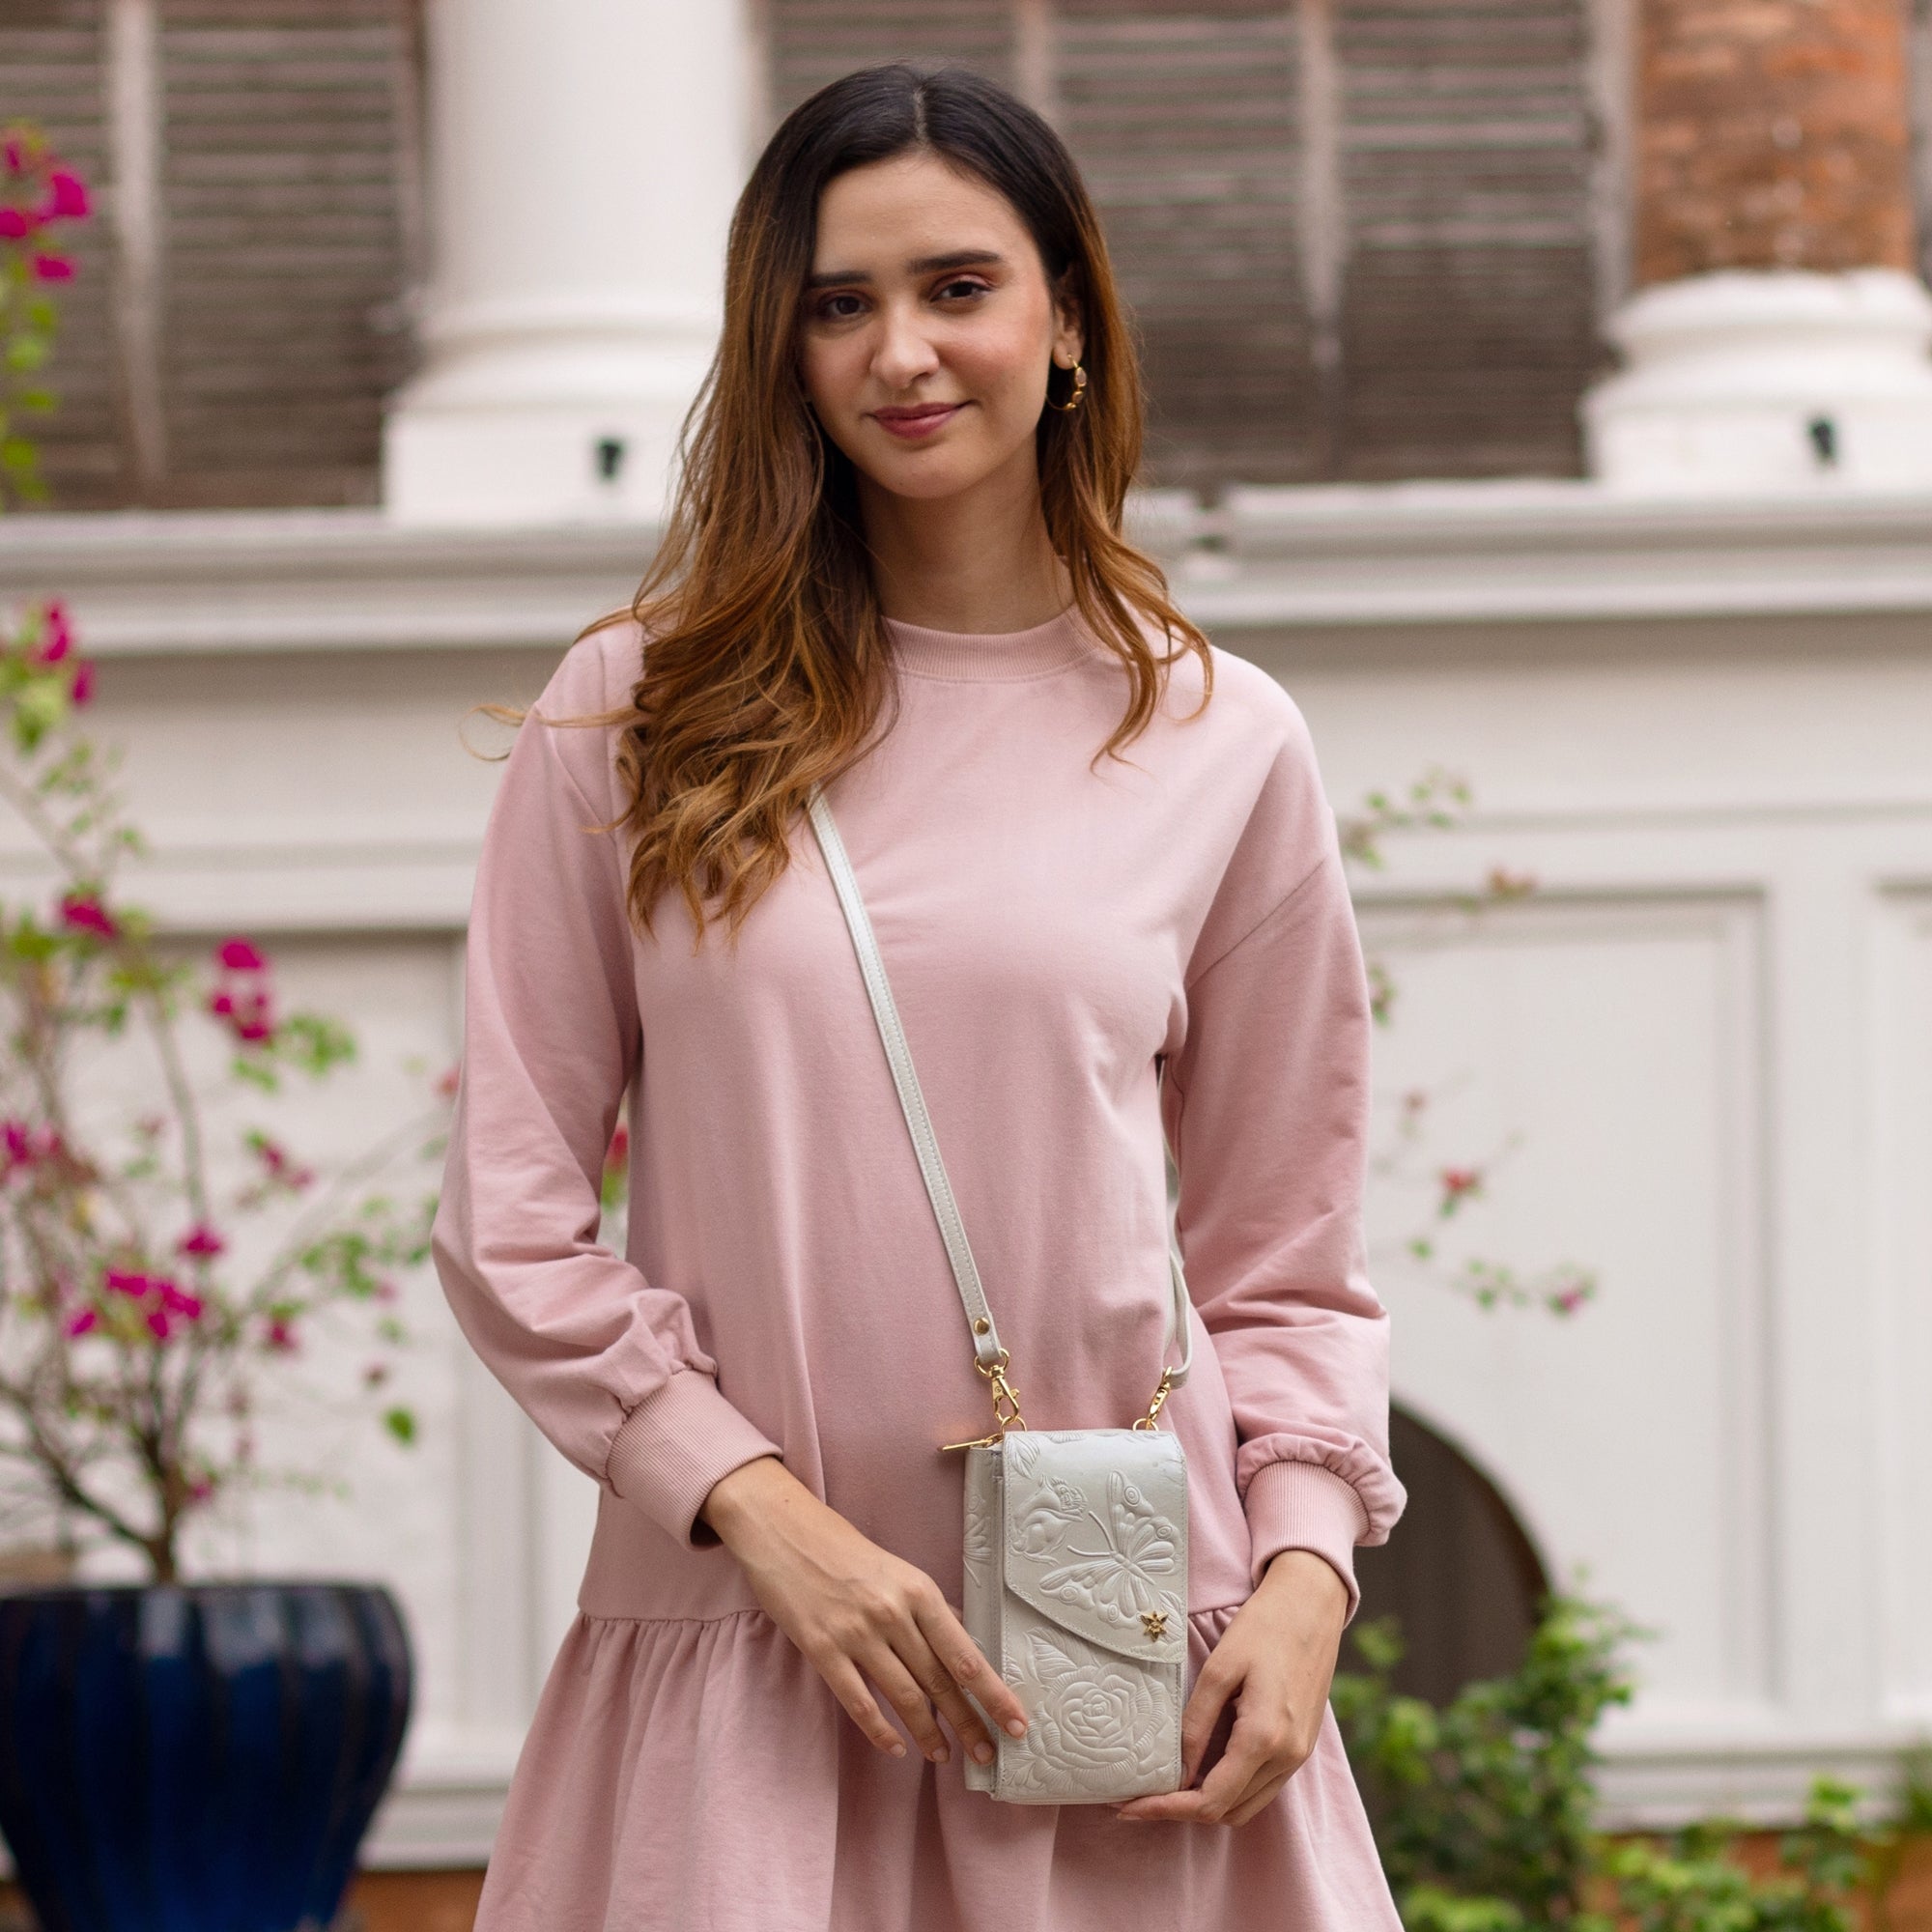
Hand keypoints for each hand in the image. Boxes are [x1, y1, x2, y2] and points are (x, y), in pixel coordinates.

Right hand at [699, 1454, 1030, 1768]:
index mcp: (918, 1591)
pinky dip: (880, 1731)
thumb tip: (960, 1642)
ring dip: (928, 1733)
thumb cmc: (843, 1549)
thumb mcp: (897, 1569)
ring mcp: (856, 1633)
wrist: (783, 1529)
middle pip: (941, 1681)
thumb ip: (926, 1609)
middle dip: (968, 1723)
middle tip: (987, 1756)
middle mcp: (893, 1613)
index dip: (993, 1694)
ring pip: (904, 1696)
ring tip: (943, 1756)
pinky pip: (858, 1701)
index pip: (966, 1654)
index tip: (1017, 1723)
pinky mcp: (821, 1649)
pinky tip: (895, 1747)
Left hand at [1112, 1548, 1348, 1826]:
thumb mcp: (1220, 1669)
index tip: (1129, 1807)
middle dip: (1182, 1811)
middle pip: (1227, 1811)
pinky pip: (1262, 1787)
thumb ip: (1196, 1724)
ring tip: (1165, 1788)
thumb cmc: (1263, 1627)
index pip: (1210, 1799)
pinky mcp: (1301, 1747)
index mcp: (1264, 1738)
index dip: (1167, 1809)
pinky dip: (1230, 1790)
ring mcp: (1298, 1756)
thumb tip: (1177, 1770)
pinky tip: (1202, 1771)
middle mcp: (1286, 1757)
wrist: (1312, 1605)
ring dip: (1207, 1805)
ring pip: (1246, 1806)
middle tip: (1140, 1797)